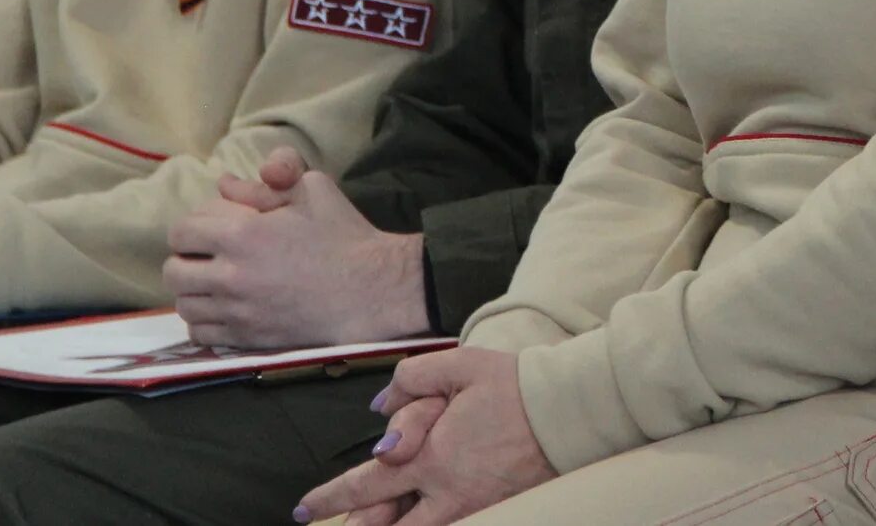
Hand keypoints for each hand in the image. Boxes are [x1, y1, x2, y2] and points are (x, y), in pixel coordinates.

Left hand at [165, 149, 429, 348]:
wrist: (371, 289)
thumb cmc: (343, 235)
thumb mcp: (311, 190)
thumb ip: (263, 185)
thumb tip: (224, 184)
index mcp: (242, 233)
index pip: (182, 232)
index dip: (190, 228)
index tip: (207, 230)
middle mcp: (231, 275)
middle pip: (175, 271)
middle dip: (186, 260)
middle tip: (206, 257)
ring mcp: (238, 311)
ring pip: (185, 305)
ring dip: (193, 292)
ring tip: (211, 285)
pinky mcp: (248, 338)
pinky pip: (202, 334)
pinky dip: (203, 322)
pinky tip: (222, 310)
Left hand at [298, 348, 556, 525]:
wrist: (569, 412)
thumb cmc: (516, 386)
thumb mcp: (459, 365)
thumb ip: (412, 378)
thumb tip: (379, 407)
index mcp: (432, 458)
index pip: (367, 486)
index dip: (331, 499)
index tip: (305, 509)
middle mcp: (448, 493)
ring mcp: (475, 508)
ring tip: (373, 523)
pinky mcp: (499, 512)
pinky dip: (432, 523)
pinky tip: (425, 517)